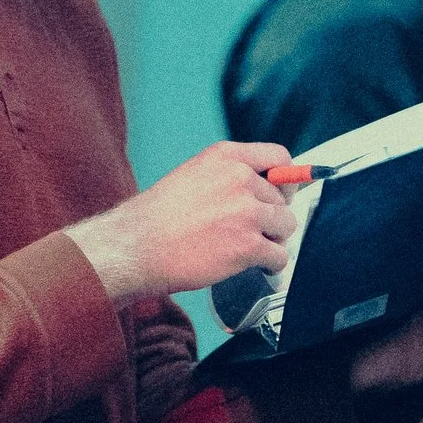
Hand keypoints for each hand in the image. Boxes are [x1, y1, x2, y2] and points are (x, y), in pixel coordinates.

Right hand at [64, 142, 297, 304]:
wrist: (136, 247)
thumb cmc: (158, 218)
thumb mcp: (195, 176)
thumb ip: (230, 177)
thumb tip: (265, 189)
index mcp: (226, 157)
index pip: (279, 157)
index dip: (285, 179)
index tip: (281, 193)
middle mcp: (240, 179)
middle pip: (282, 198)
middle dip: (271, 217)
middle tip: (251, 230)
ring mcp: (246, 212)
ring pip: (286, 226)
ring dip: (273, 240)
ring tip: (250, 248)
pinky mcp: (248, 245)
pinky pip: (279, 256)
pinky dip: (270, 265)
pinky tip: (255, 266)